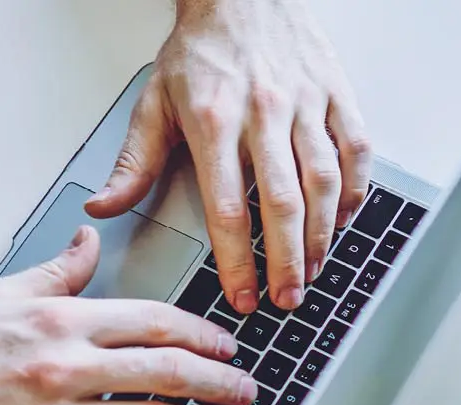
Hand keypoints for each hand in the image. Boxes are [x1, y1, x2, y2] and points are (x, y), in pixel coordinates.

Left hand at [85, 0, 368, 313]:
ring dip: (322, 236)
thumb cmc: (202, 49)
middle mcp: (264, 113)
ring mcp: (306, 104)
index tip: (241, 296)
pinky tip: (344, 219)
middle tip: (286, 299)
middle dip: (286, 262)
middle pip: (282, 204)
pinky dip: (355, 192)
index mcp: (214, 120)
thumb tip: (104, 208)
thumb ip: (134, 161)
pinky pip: (356, 151)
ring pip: (325, 182)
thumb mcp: (155, 100)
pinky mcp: (337, 95)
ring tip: (313, 270)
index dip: (236, 261)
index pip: (227, 208)